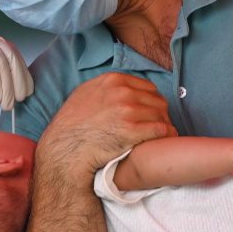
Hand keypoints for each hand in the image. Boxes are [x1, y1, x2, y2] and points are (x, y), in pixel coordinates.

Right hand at [39, 73, 176, 178]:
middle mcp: (122, 92)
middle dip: (159, 114)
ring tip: (162, 135)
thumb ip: (104, 88)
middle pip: (157, 100)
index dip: (151, 101)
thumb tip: (120, 88)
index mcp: (112, 81)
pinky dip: (167, 135)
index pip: (147, 87)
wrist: (65, 150)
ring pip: (161, 115)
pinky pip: (161, 130)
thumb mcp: (84, 95)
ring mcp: (128, 111)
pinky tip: (166, 140)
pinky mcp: (132, 131)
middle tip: (158, 126)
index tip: (151, 112)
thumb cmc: (71, 127)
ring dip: (163, 125)